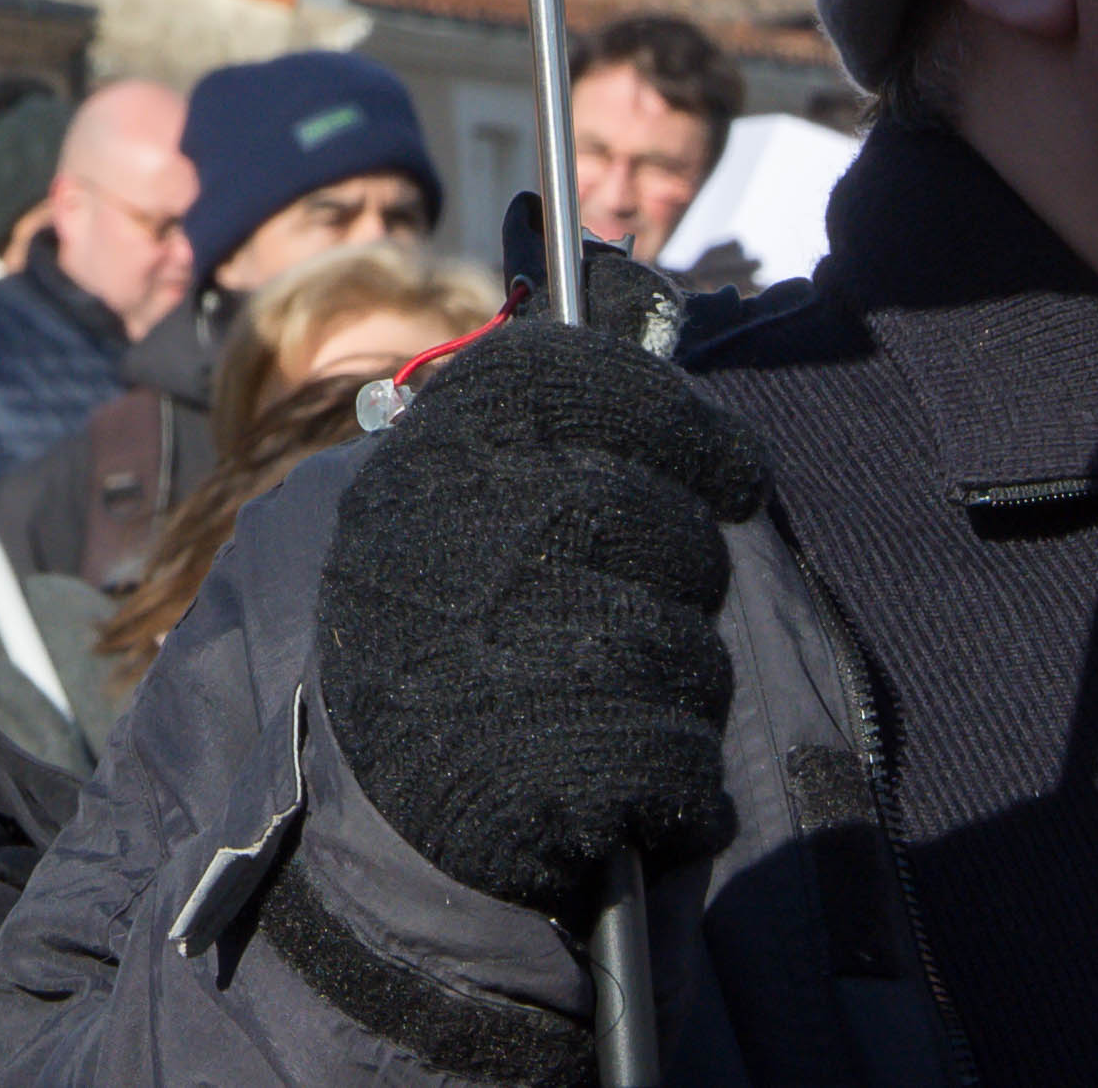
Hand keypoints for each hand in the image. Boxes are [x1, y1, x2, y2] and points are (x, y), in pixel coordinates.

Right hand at [315, 308, 767, 916]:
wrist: (365, 813)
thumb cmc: (443, 625)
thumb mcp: (460, 490)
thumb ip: (548, 402)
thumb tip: (626, 284)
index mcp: (436, 458)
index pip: (590, 381)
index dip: (687, 425)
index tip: (732, 472)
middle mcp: (461, 543)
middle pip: (663, 523)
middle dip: (682, 571)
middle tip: (643, 602)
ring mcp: (496, 659)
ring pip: (684, 643)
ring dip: (677, 679)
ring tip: (615, 694)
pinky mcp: (537, 776)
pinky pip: (680, 753)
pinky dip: (678, 778)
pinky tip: (631, 774)